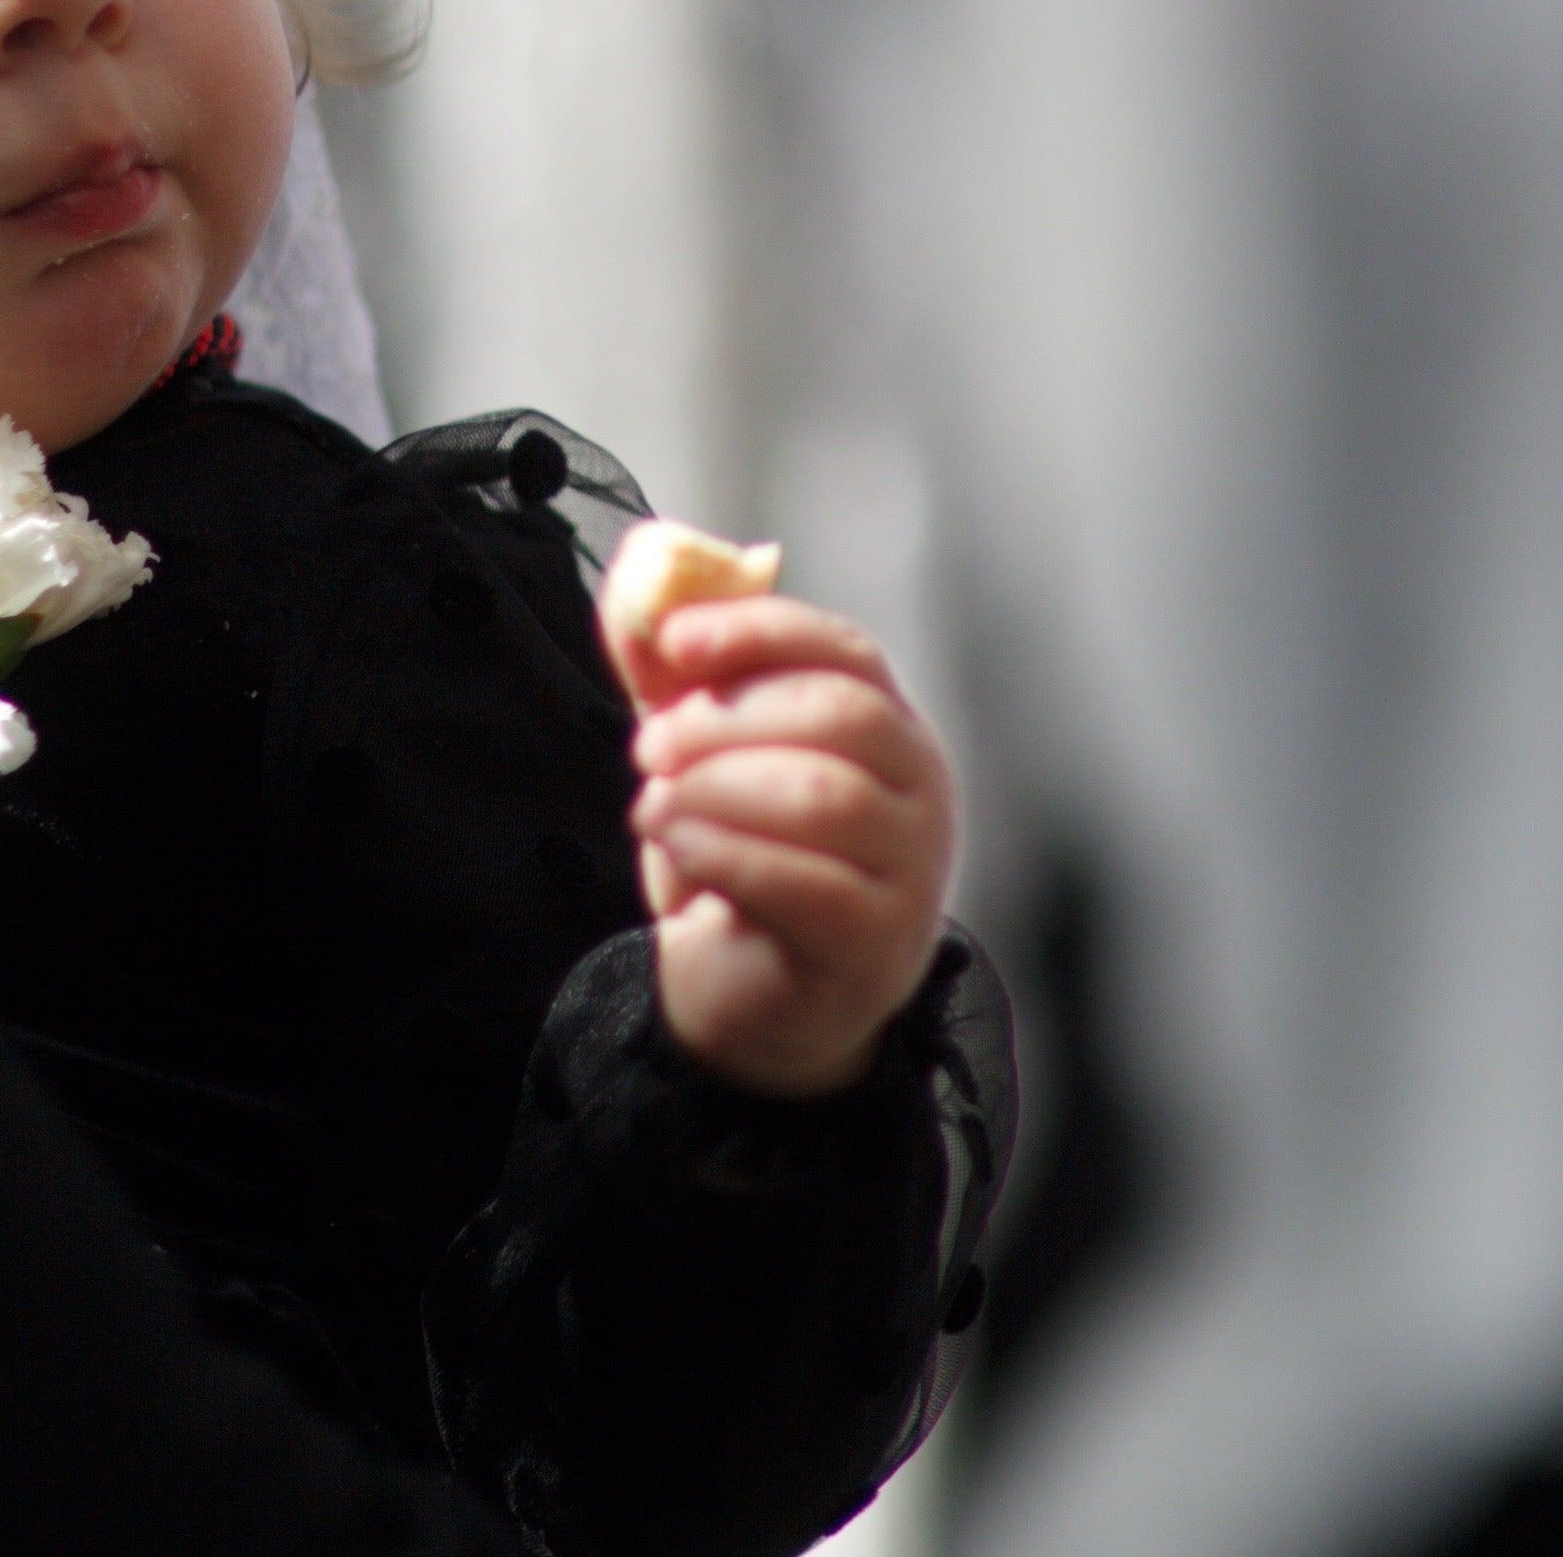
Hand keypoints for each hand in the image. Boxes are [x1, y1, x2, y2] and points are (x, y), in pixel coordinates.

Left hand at [614, 594, 955, 1098]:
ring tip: (654, 809)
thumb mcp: (701, 756)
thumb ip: (676, 667)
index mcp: (886, 725)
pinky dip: (728, 857)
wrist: (757, 1001)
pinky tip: (678, 853)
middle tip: (648, 748)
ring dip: (719, 792)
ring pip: (826, 798)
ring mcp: (911, 869)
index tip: (672, 641)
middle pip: (842, 714)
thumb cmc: (743, 864)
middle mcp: (918, 788)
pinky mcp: (877, 944)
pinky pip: (809, 887)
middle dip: (726, 720)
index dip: (757, 631)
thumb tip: (644, 563)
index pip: (844, 650)